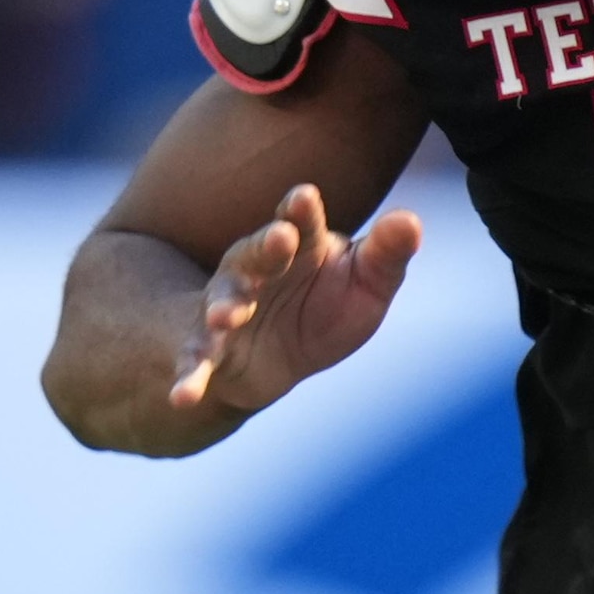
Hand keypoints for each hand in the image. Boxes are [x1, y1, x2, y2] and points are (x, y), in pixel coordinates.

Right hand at [170, 184, 425, 417]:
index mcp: (299, 244)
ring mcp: (227, 306)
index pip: (302, 222)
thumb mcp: (365, 282)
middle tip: (280, 238)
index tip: (305, 198)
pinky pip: (196, 361)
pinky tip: (183, 396)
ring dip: (224, 307)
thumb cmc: (324, 303)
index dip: (302, 210)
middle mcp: (256, 268)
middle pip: (259, 253)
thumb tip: (410, 221)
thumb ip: (386, 255)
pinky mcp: (209, 349)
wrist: (272, 353)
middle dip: (268, 246)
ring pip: (222, 302)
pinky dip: (188, 378)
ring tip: (225, 317)